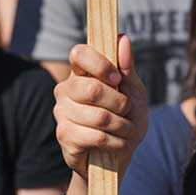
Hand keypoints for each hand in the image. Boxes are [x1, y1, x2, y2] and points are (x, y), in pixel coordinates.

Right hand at [53, 35, 148, 180]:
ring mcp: (61, 112)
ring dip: (121, 125)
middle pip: (92, 88)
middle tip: (127, 110)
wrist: (119, 156)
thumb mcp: (133, 91)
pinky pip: (95, 136)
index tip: (118, 78)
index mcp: (80, 71)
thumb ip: (127, 67)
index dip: (100, 64)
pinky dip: (115, 141)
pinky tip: (116, 143)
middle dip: (119, 103)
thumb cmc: (126, 117)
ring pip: (98, 116)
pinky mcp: (64, 136)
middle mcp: (65, 88)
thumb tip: (123, 38)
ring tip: (125, 129)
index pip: (79, 53)